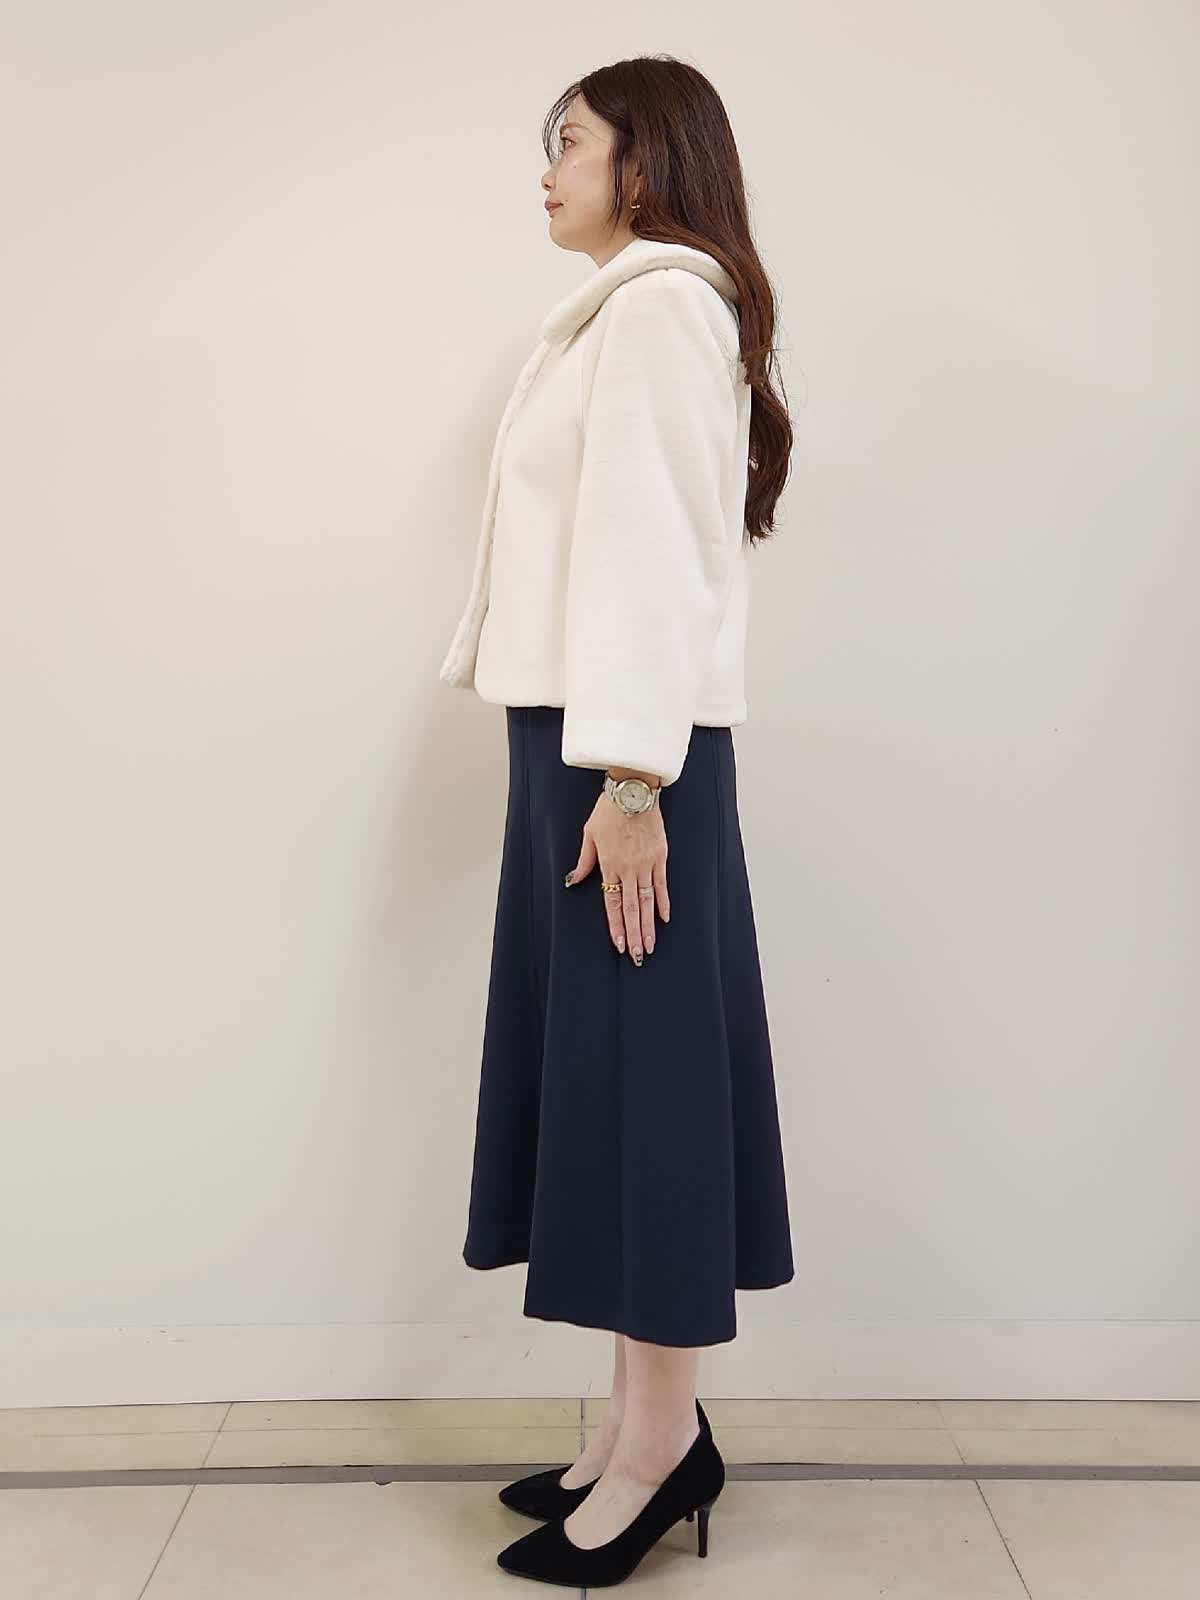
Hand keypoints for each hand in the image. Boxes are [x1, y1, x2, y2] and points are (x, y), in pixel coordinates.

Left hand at [565, 780, 669, 962]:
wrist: (633, 790)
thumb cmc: (608, 809)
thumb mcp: (589, 834)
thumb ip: (584, 861)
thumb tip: (573, 880)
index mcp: (609, 864)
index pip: (612, 903)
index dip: (616, 926)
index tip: (620, 945)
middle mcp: (628, 868)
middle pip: (631, 908)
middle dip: (634, 934)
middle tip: (638, 955)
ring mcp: (646, 863)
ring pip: (647, 901)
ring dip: (648, 925)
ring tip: (651, 945)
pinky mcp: (660, 856)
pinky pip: (662, 884)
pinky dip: (663, 902)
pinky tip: (664, 919)